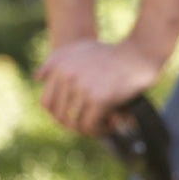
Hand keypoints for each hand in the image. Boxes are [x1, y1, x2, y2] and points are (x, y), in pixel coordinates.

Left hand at [34, 38, 162, 135]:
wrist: (141, 53)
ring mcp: (83, 88)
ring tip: (105, 127)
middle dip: (75, 126)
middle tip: (94, 126)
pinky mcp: (99, 98)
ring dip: (90, 131)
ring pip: (75, 123)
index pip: (47, 103)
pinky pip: (91, 125)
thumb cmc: (113, 53)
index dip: (60, 116)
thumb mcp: (82, 48)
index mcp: (60, 67)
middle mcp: (68, 77)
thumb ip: (57, 60)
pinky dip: (101, 130)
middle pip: (60, 116)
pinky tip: (116, 122)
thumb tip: (37, 78)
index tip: (78, 118)